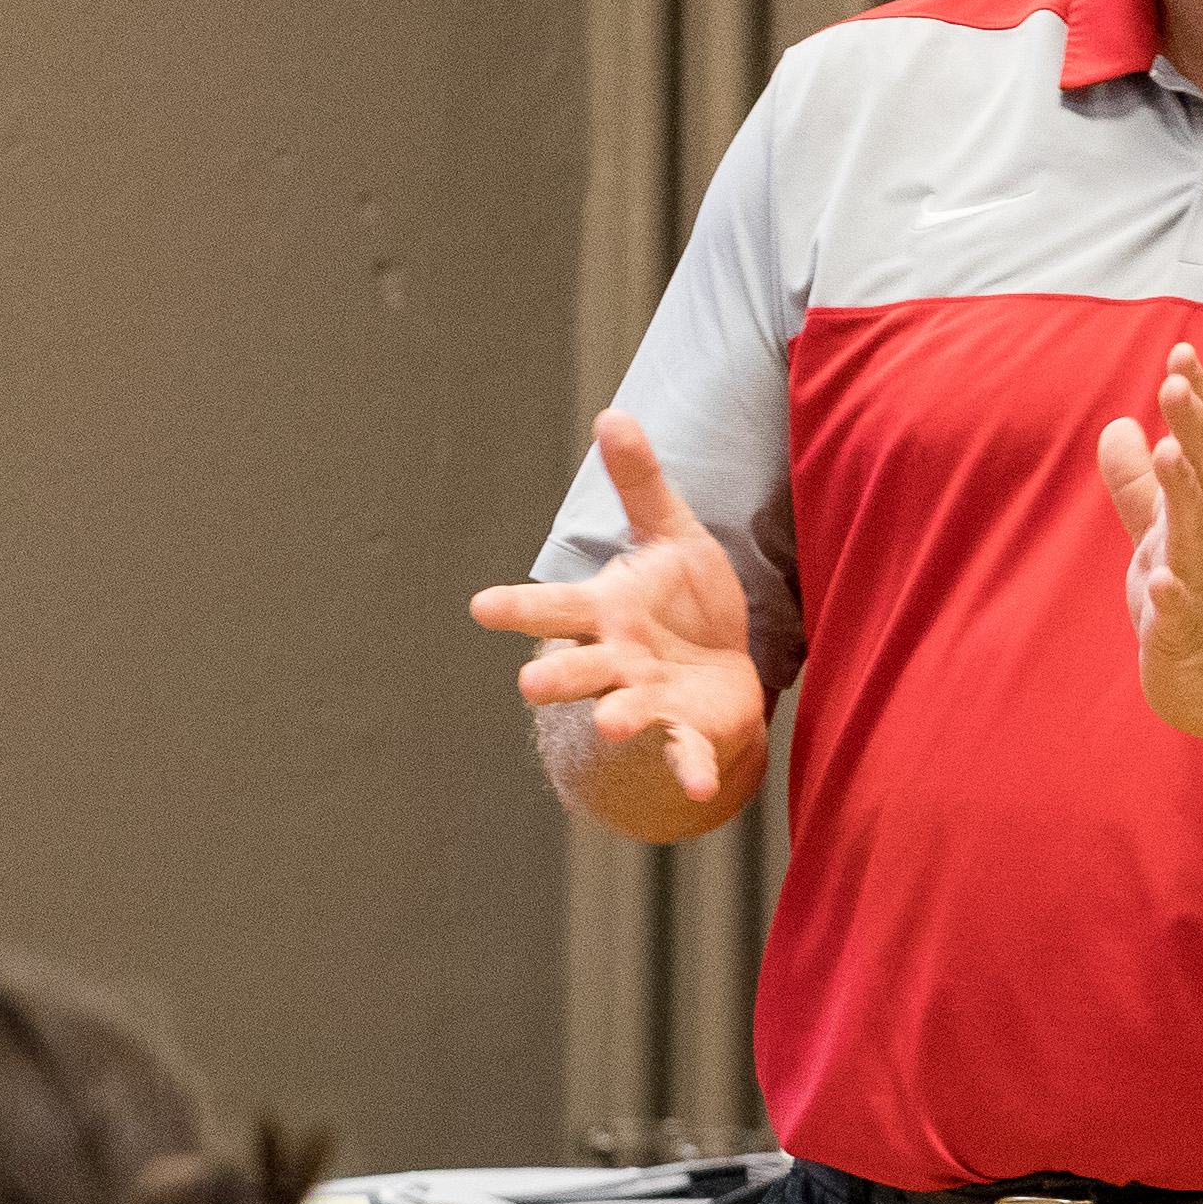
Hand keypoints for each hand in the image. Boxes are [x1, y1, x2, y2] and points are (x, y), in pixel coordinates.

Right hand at [472, 414, 768, 827]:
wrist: (723, 671)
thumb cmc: (685, 601)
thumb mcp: (670, 533)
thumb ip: (640, 483)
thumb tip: (612, 414)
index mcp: (605, 612)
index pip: (554, 606)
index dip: (517, 607)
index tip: (479, 607)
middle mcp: (616, 661)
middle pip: (580, 668)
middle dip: (557, 677)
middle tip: (529, 685)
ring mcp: (647, 700)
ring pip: (624, 711)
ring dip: (617, 720)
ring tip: (609, 725)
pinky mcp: (686, 732)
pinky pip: (684, 754)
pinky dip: (689, 770)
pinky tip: (701, 789)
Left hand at [1090, 344, 1202, 764]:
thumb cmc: (1194, 604)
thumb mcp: (1157, 536)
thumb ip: (1137, 484)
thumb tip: (1116, 425)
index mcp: (1198, 516)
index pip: (1199, 450)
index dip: (1193, 404)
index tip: (1183, 352)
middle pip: (1200, 479)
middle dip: (1189, 429)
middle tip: (1176, 381)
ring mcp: (1202, 590)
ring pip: (1195, 537)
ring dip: (1184, 494)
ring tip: (1171, 452)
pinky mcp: (1188, 638)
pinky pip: (1182, 616)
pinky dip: (1174, 597)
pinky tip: (1162, 580)